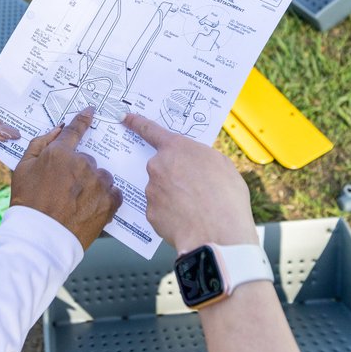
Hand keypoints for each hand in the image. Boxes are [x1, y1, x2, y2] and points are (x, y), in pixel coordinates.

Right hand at [10, 108, 120, 247]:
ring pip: (101, 176)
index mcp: (61, 153)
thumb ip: (39, 144)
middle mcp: (84, 164)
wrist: (41, 237)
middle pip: (87, 159)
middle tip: (65, 189)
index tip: (90, 112)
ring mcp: (99, 183)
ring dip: (93, 184)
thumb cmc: (28, 203)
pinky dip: (105, 198)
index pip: (75, 130)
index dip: (83, 120)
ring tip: (77, 202)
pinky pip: (113, 193)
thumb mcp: (23, 168)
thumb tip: (56, 130)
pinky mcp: (110, 202)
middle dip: (79, 170)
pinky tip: (90, 207)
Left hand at [123, 113, 256, 252]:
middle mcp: (158, 166)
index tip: (124, 117)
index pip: (151, 131)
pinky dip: (171, 215)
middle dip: (174, 176)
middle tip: (196, 189)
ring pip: (160, 190)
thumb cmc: (226, 197)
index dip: (137, 123)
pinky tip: (187, 220)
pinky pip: (160, 210)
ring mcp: (151, 190)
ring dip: (173, 197)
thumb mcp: (222, 165)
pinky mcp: (150, 213)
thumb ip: (201, 157)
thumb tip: (194, 163)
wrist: (218, 234)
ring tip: (196, 208)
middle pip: (162, 167)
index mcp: (177, 149)